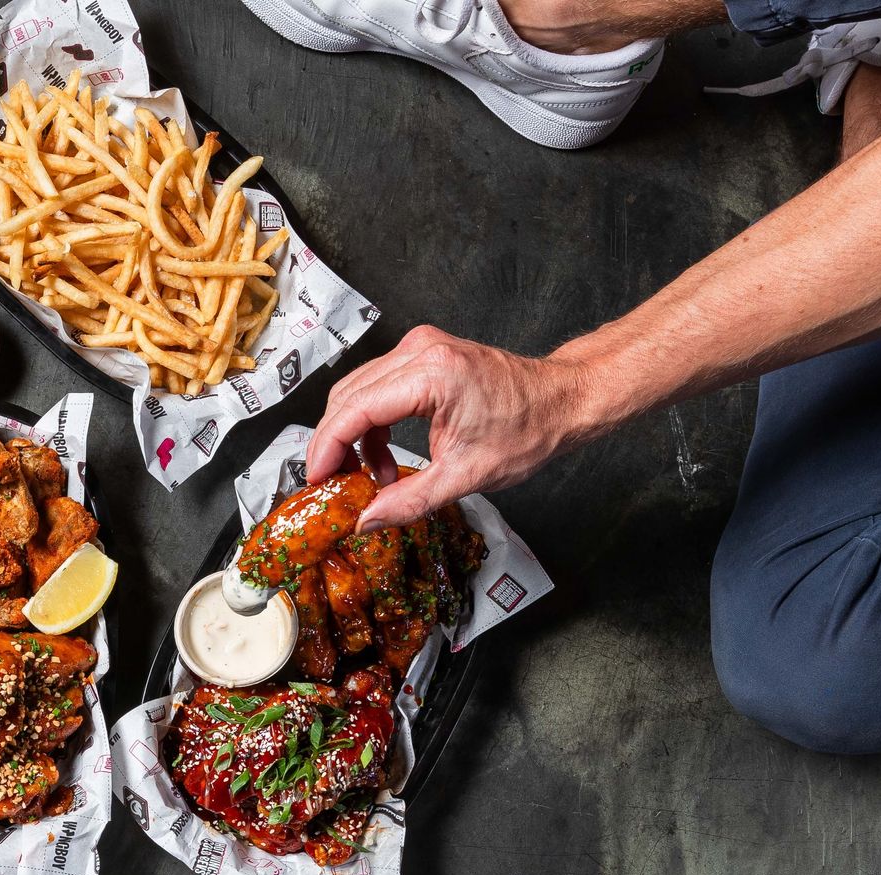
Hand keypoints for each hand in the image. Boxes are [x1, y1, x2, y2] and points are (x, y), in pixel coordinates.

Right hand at [306, 326, 603, 531]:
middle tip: (335, 484)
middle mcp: (419, 350)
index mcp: (430, 375)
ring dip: (354, 436)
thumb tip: (365, 521)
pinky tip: (385, 455)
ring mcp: (419, 347)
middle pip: (347, 396)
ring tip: (371, 476)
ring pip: (357, 391)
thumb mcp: (466, 476)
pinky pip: (377, 387)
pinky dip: (372, 423)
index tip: (317, 479)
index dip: (326, 447)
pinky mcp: (422, 353)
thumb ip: (409, 501)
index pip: (354, 410)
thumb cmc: (528, 430)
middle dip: (334, 444)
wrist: (564, 400)